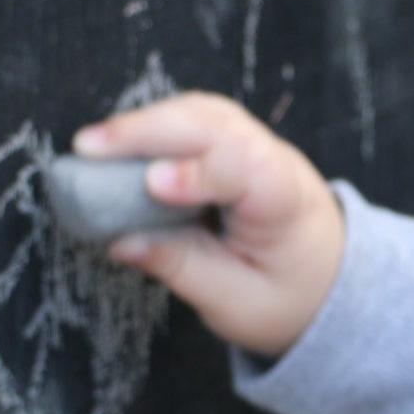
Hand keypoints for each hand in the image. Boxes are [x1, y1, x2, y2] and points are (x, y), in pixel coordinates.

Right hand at [74, 92, 344, 358]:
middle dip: (151, 130)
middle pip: (215, 124)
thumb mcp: (235, 302)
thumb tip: (120, 242)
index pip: (244, 168)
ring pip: (202, 112)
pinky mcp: (233, 142)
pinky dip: (156, 125)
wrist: (324, 280)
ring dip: (148, 121)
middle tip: (89, 147)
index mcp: (286, 203)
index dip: (197, 171)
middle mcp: (275, 161)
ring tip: (95, 143)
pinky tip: (120, 142)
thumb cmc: (285, 295)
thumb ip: (180, 268)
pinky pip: (194, 119)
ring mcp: (255, 144)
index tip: (153, 185)